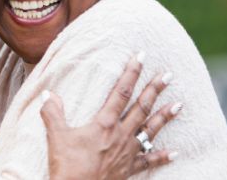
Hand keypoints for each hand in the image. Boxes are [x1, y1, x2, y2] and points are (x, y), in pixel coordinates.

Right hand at [40, 53, 180, 179]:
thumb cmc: (68, 166)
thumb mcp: (56, 136)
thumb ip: (52, 112)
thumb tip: (48, 94)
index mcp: (104, 124)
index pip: (120, 92)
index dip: (131, 73)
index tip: (141, 57)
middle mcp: (121, 135)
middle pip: (141, 107)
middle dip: (155, 90)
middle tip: (168, 75)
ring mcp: (127, 153)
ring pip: (150, 130)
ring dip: (165, 117)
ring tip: (179, 105)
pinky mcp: (129, 169)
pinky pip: (148, 161)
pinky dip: (162, 156)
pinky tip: (175, 152)